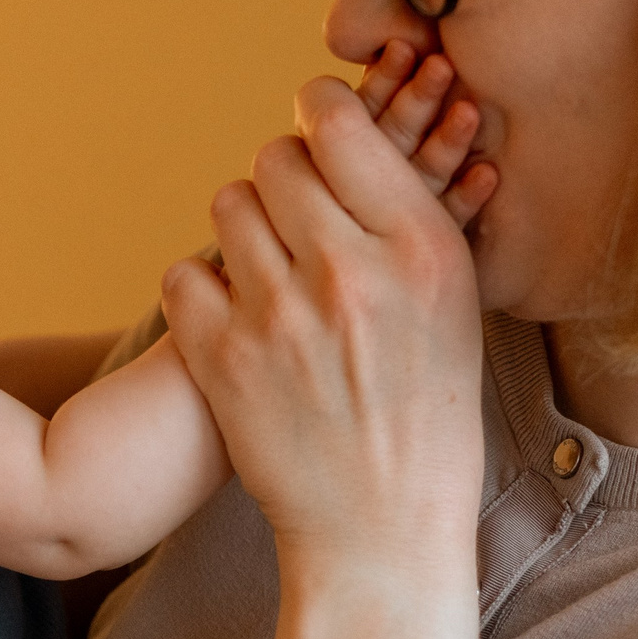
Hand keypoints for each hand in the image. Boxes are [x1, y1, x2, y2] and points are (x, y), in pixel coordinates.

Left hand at [161, 65, 491, 579]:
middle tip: (296, 218)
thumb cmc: (428, 412)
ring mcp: (280, 316)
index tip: (316, 123)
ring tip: (269, 272)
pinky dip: (201, 291)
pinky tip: (234, 319)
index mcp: (421, 249)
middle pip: (275, 158)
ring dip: (243, 229)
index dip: (319, 110)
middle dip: (282, 178)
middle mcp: (350, 273)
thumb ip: (409, 213)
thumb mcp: (454, 304)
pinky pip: (183, 274)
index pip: (339, 124)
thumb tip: (354, 129)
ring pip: (226, 207)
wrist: (382, 529)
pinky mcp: (222, 360)